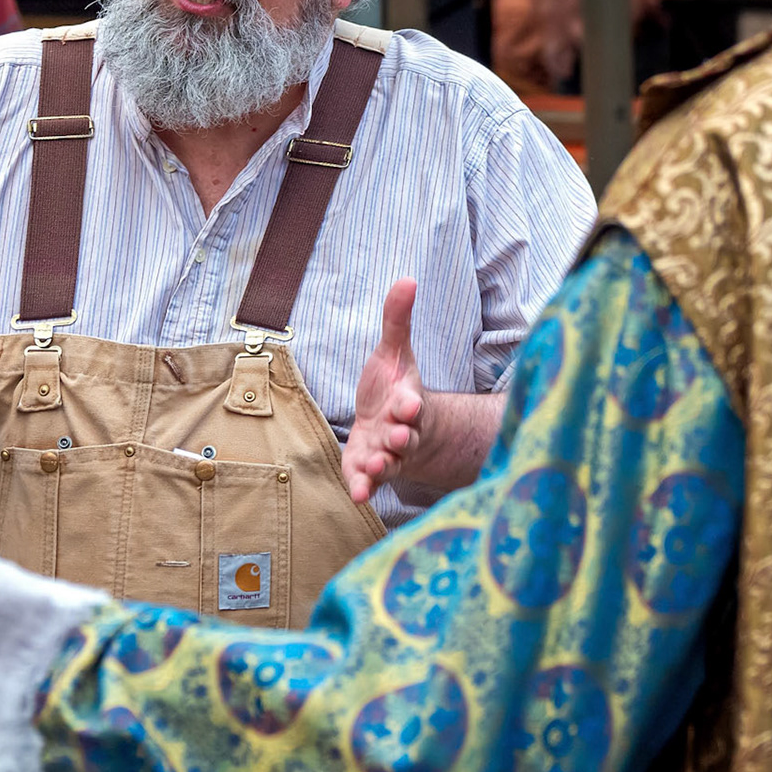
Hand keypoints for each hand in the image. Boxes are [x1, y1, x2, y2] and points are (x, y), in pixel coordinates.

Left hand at [344, 279, 423, 505]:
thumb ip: (398, 319)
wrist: (394, 423)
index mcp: (407, 402)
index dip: (410, 405)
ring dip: (383, 464)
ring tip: (374, 464)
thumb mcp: (394, 351)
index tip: (408, 404)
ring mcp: (386, 453)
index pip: (412, 404)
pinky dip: (365, 486)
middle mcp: (401, 431)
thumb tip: (407, 278)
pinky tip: (358, 493)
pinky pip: (369, 481)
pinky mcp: (368, 468)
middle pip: (405, 437)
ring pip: (389, 462)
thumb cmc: (394, 387)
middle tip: (396, 436)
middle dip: (401, 436)